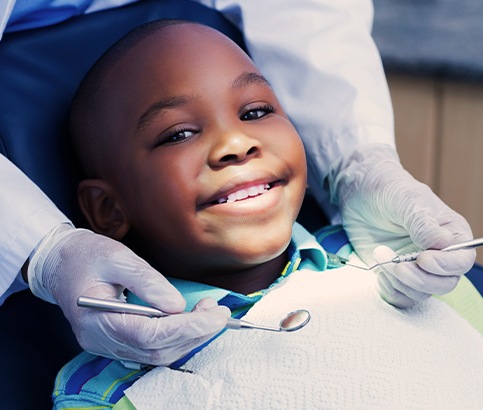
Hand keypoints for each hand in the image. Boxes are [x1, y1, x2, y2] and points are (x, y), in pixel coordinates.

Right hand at [27, 224, 229, 364]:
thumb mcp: (118, 258)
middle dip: (195, 334)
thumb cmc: (86, 256)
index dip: (187, 327)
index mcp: (97, 320)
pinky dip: (177, 339)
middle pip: (157, 351)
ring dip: (189, 338)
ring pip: (157, 356)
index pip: (150, 335)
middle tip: (219, 311)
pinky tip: (192, 322)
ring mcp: (108, 345)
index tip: (215, 314)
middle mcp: (102, 341)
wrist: (61, 263)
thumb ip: (148, 282)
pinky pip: (151, 350)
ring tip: (209, 313)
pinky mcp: (116, 341)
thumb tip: (178, 304)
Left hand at [329, 143, 475, 307]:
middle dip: (419, 279)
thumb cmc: (388, 190)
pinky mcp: (396, 276)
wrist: (360, 193)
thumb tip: (442, 243)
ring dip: (400, 282)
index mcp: (451, 234)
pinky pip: (401, 297)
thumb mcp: (406, 200)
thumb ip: (422, 223)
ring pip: (421, 293)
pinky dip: (390, 290)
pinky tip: (379, 273)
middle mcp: (438, 255)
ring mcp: (416, 267)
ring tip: (381, 255)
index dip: (445, 265)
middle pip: (444, 283)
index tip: (423, 258)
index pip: (461, 261)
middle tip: (397, 266)